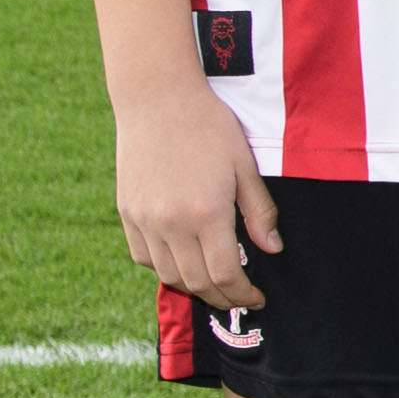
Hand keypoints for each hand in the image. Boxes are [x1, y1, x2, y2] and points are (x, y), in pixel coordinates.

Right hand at [115, 92, 281, 309]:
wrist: (158, 99)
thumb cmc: (209, 127)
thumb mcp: (245, 166)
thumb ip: (259, 212)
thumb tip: (272, 249)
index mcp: (206, 213)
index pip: (224, 274)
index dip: (241, 294)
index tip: (255, 299)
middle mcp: (171, 223)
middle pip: (195, 281)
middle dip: (220, 298)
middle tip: (238, 298)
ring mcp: (144, 219)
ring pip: (167, 274)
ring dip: (192, 286)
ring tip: (214, 283)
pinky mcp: (126, 212)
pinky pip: (143, 256)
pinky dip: (164, 267)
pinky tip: (183, 260)